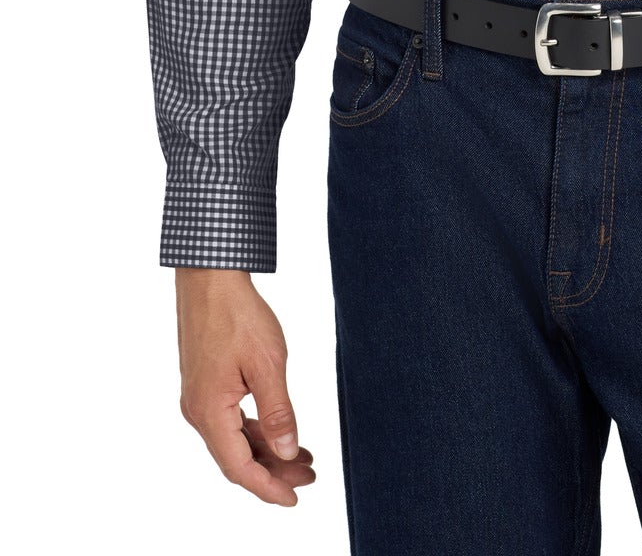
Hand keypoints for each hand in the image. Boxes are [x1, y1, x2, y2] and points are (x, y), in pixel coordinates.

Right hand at [175, 268, 315, 505]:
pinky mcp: (204, 384)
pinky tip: (277, 429)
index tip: (295, 498)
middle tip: (309, 475)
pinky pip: (229, 420)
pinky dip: (255, 430)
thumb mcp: (267, 364)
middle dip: (273, 471)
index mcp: (209, 412)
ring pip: (233, 439)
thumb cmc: (237, 314)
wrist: (210, 277)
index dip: (268, 488)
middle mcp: (197, 411)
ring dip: (266, 450)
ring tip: (302, 455)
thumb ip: (278, 412)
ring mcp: (198, 398)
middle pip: (236, 458)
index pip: (239, 468)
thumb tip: (288, 453)